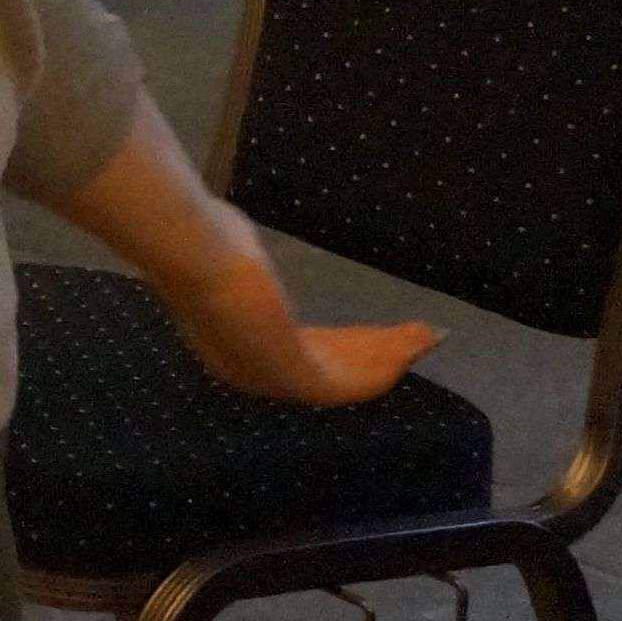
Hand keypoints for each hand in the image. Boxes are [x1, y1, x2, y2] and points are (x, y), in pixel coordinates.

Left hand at [154, 221, 440, 408]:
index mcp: (231, 344)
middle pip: (326, 366)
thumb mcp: (224, 254)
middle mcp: (250, 369)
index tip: (373, 335)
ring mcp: (270, 377)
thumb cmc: (201, 242)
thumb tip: (229, 237)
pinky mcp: (293, 376)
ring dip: (390, 356)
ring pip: (345, 375)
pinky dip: (387, 365)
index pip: (295, 351)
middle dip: (373, 351)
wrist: (194, 252)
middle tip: (413, 338)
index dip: (341, 346)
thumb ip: (233, 260)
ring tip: (427, 338)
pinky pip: (351, 383)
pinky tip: (413, 347)